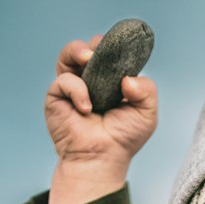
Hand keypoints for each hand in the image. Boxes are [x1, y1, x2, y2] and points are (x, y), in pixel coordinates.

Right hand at [45, 37, 157, 203]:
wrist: (102, 158)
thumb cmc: (123, 139)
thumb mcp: (146, 114)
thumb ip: (147, 90)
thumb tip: (127, 79)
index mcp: (111, 81)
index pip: (110, 54)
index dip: (114, 48)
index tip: (121, 50)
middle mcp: (91, 80)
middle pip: (89, 47)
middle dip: (96, 44)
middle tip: (102, 51)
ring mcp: (72, 85)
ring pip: (69, 53)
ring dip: (79, 51)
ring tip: (89, 60)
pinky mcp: (57, 94)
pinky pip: (64, 80)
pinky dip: (76, 89)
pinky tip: (86, 107)